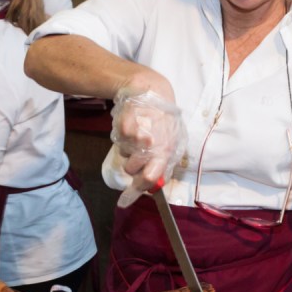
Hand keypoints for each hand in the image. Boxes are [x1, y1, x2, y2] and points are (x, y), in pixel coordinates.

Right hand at [110, 88, 186, 206]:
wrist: (149, 91)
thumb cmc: (164, 118)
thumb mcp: (172, 140)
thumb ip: (163, 161)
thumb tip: (154, 182)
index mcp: (165, 151)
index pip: (150, 179)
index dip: (137, 191)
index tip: (125, 200)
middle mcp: (150, 146)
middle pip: (132, 171)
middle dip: (132, 167)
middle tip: (138, 156)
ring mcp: (135, 138)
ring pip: (124, 157)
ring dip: (128, 151)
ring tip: (138, 136)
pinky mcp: (122, 129)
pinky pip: (119, 143)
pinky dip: (123, 139)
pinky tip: (132, 127)